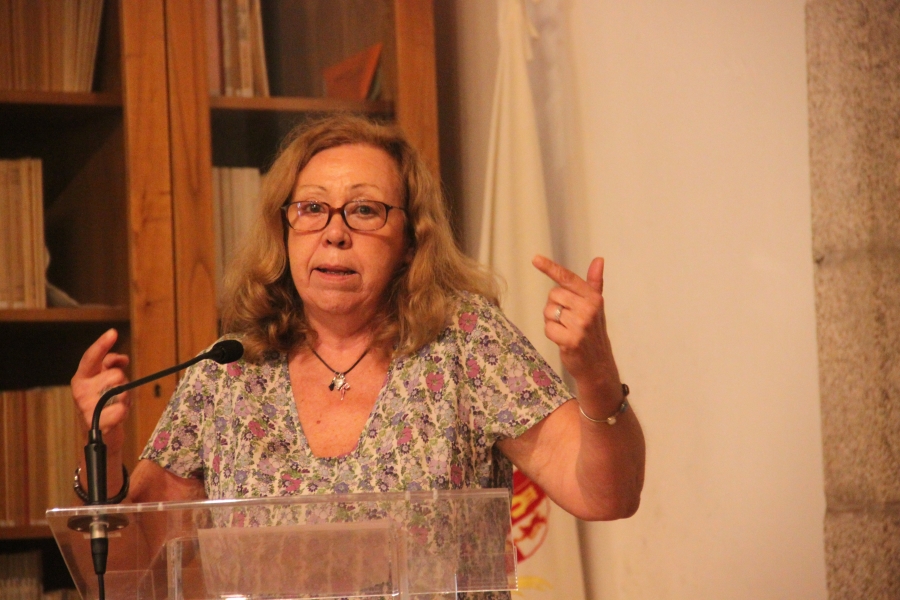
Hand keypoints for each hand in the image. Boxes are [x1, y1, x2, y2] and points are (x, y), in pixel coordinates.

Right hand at [71, 329, 131, 452]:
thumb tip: (120, 359)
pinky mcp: (95, 423)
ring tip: (115, 405)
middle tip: (116, 393)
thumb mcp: (106, 381)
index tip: (113, 333)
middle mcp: (80, 391)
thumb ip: (111, 365)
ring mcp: (86, 407)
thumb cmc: (105, 403)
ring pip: (122, 391)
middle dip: (123, 382)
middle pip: (116, 374)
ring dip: (125, 397)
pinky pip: (122, 409)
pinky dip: (124, 412)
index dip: (102, 345)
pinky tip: (116, 416)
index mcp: (81, 378)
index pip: (91, 358)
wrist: (101, 433)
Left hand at [532, 255, 621, 398]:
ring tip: (567, 330)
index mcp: (594, 298)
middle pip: (553, 295)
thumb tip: (599, 260)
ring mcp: (580, 325)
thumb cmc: (593, 332)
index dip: (550, 268)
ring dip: (553, 321)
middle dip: (555, 306)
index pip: (568, 279)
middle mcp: (588, 309)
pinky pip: (548, 328)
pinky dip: (552, 334)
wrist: (598, 365)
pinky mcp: (571, 340)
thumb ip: (594, 283)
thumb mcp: (596, 306)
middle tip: (567, 319)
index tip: (535, 259)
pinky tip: (563, 340)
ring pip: (549, 312)